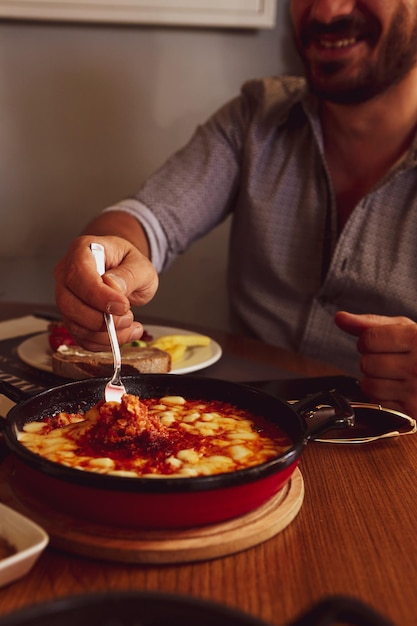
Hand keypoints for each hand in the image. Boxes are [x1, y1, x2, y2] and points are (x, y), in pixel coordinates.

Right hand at [54, 234, 157, 350]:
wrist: (126, 273)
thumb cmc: (129, 264)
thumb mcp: (140, 265)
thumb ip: (129, 274)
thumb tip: (113, 286)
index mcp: (82, 251)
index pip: (78, 274)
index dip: (98, 295)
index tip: (122, 306)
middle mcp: (67, 274)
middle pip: (68, 303)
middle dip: (99, 319)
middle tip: (127, 318)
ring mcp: (66, 297)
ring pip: (73, 324)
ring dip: (104, 334)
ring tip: (130, 326)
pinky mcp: (72, 317)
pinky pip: (81, 337)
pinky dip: (103, 342)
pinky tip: (123, 334)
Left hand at [335, 311, 416, 417]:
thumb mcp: (403, 329)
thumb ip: (370, 324)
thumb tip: (340, 318)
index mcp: (416, 339)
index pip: (368, 340)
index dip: (367, 341)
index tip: (379, 343)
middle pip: (366, 363)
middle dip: (371, 361)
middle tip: (389, 360)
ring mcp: (415, 390)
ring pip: (369, 386)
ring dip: (374, 380)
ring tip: (393, 375)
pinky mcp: (411, 412)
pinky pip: (377, 404)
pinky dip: (382, 397)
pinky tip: (397, 390)